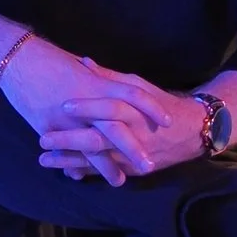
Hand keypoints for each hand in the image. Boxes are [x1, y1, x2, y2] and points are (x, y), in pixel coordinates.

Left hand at [38, 74, 209, 181]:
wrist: (192, 132)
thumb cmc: (162, 104)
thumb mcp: (139, 86)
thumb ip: (110, 78)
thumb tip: (84, 62)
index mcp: (136, 110)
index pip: (110, 108)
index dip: (88, 107)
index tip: (63, 106)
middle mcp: (134, 135)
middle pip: (100, 139)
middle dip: (70, 141)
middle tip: (44, 138)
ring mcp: (132, 156)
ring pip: (98, 161)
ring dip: (70, 161)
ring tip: (44, 160)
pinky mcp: (132, 170)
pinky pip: (106, 173)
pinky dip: (85, 173)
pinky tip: (65, 172)